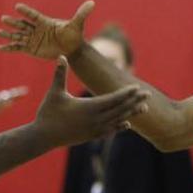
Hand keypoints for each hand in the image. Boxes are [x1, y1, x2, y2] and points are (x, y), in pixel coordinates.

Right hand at [0, 1, 93, 59]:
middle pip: (22, 24)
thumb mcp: (77, 24)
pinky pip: (18, 48)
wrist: (71, 48)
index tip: (18, 7)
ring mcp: (33, 39)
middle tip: (3, 18)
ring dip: (8, 34)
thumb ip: (82, 13)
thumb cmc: (74, 35)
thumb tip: (93, 2)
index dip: (26, 11)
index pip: (34, 15)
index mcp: (45, 22)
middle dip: (13, 22)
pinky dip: (9, 48)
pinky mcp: (31, 49)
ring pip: (18, 36)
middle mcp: (36, 29)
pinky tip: (0, 48)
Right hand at [32, 58, 148, 146]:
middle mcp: (95, 119)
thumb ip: (59, 74)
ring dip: (131, 113)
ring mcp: (95, 129)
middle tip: (148, 94)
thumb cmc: (48, 113)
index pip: (112, 99)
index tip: (137, 87)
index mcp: (88, 107)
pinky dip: (120, 125)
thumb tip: (61, 55)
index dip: (125, 93)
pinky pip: (110, 130)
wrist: (44, 137)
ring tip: (145, 108)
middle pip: (120, 109)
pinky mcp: (92, 136)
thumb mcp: (54, 92)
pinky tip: (128, 123)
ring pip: (118, 120)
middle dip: (134, 101)